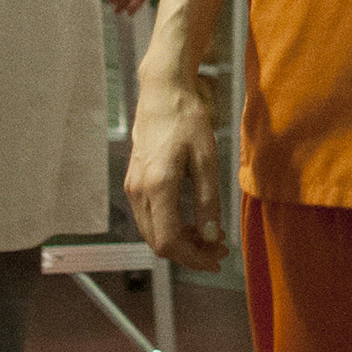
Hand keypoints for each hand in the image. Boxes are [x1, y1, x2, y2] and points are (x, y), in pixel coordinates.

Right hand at [124, 70, 227, 270]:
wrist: (162, 93)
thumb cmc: (187, 119)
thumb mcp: (206, 159)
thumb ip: (208, 201)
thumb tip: (211, 236)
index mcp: (157, 186)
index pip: (169, 242)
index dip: (193, 258)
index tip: (217, 258)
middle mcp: (139, 191)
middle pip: (159, 243)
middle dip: (190, 253)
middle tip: (219, 249)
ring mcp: (132, 188)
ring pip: (152, 233)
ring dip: (180, 242)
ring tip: (209, 236)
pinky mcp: (133, 183)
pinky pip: (149, 218)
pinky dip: (169, 227)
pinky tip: (191, 221)